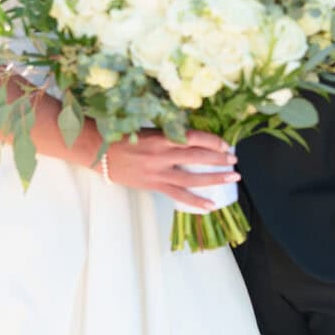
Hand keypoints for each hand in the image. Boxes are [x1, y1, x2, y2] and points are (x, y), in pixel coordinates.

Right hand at [101, 130, 239, 211]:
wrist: (99, 152)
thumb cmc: (123, 136)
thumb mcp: (148, 129)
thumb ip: (169, 134)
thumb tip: (192, 137)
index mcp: (162, 137)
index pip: (194, 138)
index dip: (213, 141)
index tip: (225, 145)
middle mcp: (162, 154)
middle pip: (197, 157)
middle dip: (219, 160)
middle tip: (235, 161)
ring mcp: (158, 172)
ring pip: (192, 177)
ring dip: (214, 179)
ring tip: (231, 179)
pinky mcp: (153, 185)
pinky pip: (179, 195)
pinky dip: (196, 201)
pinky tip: (211, 205)